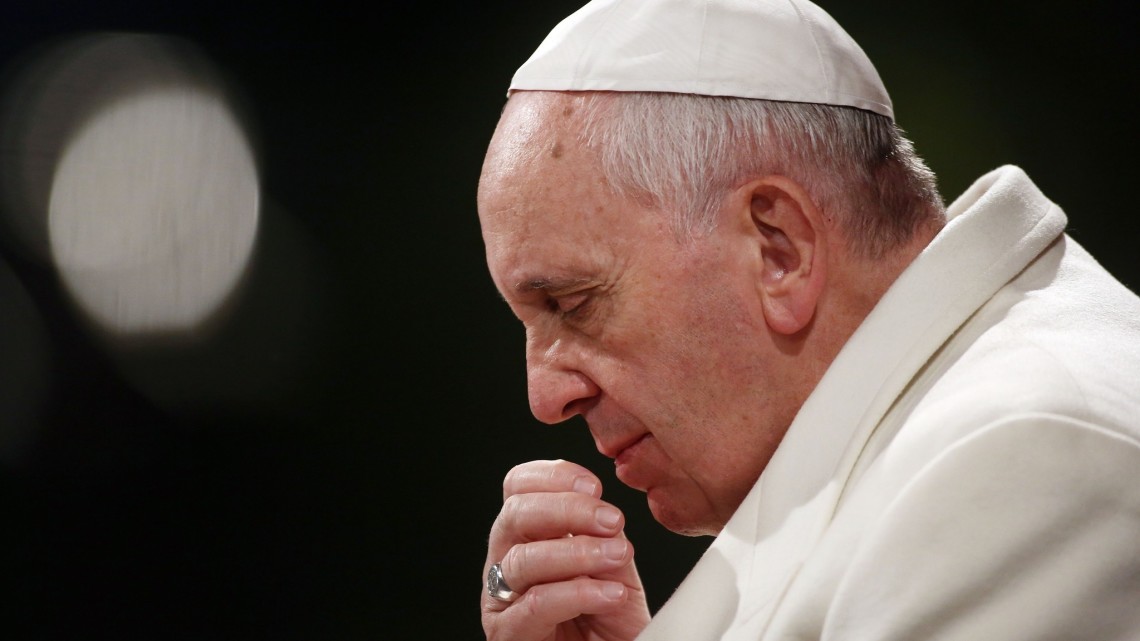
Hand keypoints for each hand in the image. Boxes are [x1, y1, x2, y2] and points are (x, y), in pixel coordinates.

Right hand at [482, 460, 649, 640]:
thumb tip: (602, 514)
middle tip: (611, 520)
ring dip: (578, 552)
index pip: (519, 487)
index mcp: (527, 535)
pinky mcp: (508, 636)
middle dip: (568, 509)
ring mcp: (501, 599)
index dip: (553, 477)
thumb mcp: (613, 566)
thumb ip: (603, 536)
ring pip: (523, 559)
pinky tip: (610, 594)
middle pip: (515, 514)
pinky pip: (536, 604)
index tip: (594, 486)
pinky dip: (578, 593)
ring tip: (618, 557)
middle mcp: (506, 561)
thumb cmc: (610, 622)